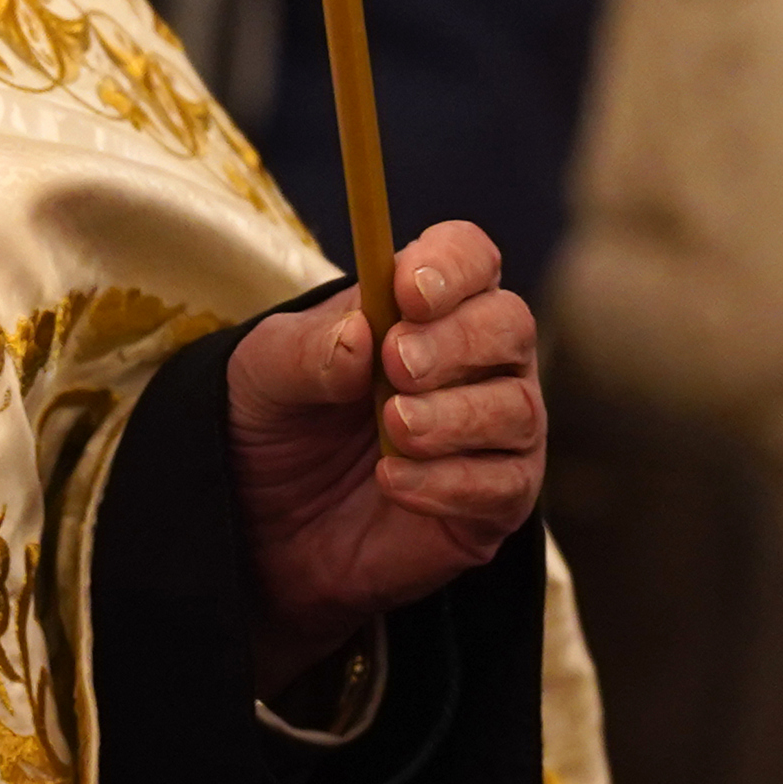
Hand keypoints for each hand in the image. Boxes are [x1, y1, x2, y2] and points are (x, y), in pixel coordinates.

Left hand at [225, 220, 542, 694]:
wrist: (267, 525)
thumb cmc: (279, 423)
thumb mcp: (264, 375)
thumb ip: (308, 351)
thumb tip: (359, 337)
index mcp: (427, 304)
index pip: (470, 258)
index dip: (452, 266)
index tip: (409, 291)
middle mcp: (476, 358)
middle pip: (509, 324)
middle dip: (457, 342)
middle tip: (396, 365)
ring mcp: (494, 429)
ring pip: (517, 407)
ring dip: (455, 416)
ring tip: (392, 428)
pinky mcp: (495, 500)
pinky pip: (505, 485)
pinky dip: (451, 482)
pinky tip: (393, 482)